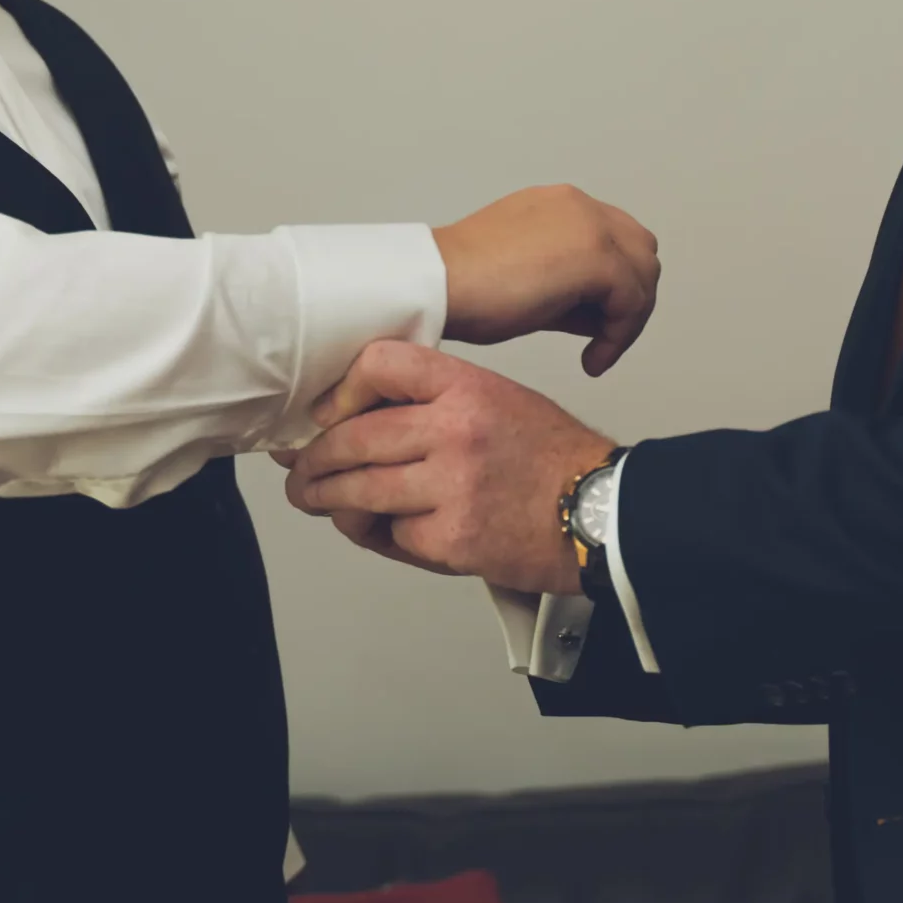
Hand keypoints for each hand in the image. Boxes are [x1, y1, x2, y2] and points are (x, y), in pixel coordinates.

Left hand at [285, 341, 614, 595]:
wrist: (601, 513)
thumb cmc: (551, 459)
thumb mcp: (498, 400)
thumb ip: (435, 402)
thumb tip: (359, 418)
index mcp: (468, 387)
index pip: (381, 363)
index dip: (342, 389)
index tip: (325, 412)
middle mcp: (457, 431)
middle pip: (353, 437)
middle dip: (315, 459)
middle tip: (300, 470)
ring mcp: (452, 487)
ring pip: (359, 491)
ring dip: (326, 500)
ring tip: (315, 500)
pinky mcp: (452, 539)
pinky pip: (391, 535)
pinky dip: (382, 536)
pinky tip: (385, 532)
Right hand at [434, 185, 659, 374]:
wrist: (436, 283)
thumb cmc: (465, 288)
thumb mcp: (532, 283)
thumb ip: (571, 290)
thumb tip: (601, 316)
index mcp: (561, 206)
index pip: (616, 240)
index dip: (616, 285)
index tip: (595, 324)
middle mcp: (580, 207)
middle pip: (640, 251)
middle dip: (632, 297)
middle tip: (606, 338)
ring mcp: (590, 226)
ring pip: (643, 275)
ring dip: (628, 318)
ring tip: (598, 351)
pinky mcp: (595, 256)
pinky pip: (631, 301)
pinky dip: (619, 336)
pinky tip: (591, 359)